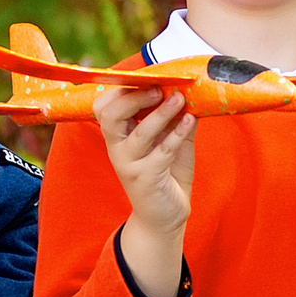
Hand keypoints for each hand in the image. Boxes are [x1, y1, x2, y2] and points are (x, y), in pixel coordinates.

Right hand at [91, 85, 195, 296]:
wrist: (165, 218)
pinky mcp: (145, 179)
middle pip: (111, 115)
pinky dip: (176, 133)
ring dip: (161, 113)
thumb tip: (189, 91)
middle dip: (134, 97)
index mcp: (118, 136)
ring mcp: (129, 165)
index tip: (147, 78)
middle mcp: (117, 149)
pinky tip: (190, 121)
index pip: (105, 106)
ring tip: (180, 99)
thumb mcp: (171, 143)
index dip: (122, 90)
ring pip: (140, 132)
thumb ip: (176, 119)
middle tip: (158, 88)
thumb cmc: (166, 176)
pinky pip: (161, 151)